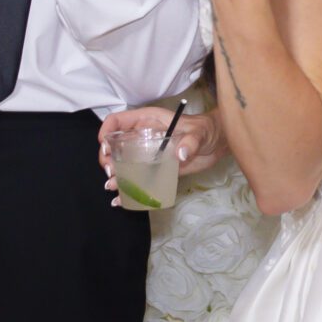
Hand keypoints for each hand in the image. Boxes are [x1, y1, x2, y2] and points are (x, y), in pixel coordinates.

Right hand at [97, 106, 224, 205]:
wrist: (216, 144)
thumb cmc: (205, 130)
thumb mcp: (199, 133)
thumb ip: (190, 141)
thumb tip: (180, 154)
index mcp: (146, 121)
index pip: (118, 121)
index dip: (106, 131)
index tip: (105, 147)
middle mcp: (141, 137)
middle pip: (114, 145)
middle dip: (108, 158)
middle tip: (111, 171)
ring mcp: (146, 155)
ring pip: (123, 164)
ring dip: (115, 175)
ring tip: (112, 186)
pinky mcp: (154, 170)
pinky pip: (136, 178)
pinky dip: (127, 189)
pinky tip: (119, 199)